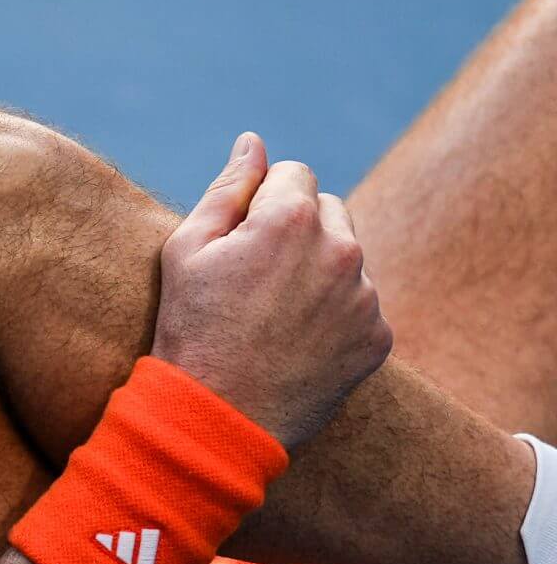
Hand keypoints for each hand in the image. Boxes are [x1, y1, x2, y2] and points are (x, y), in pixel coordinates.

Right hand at [151, 132, 393, 450]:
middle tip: (255, 281)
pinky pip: (361, 307)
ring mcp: (364, 296)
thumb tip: (254, 143)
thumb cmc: (189, 331)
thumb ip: (226, 189)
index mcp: (291, 218)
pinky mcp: (377, 337)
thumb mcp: (186, 251)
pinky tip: (296, 344)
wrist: (214, 421)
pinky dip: (334, 317)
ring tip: (273, 318)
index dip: (260, 204)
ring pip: (347, 259)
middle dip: (297, 231)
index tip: (239, 244)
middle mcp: (341, 248)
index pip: (293, 174)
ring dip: (318, 273)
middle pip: (329, 210)